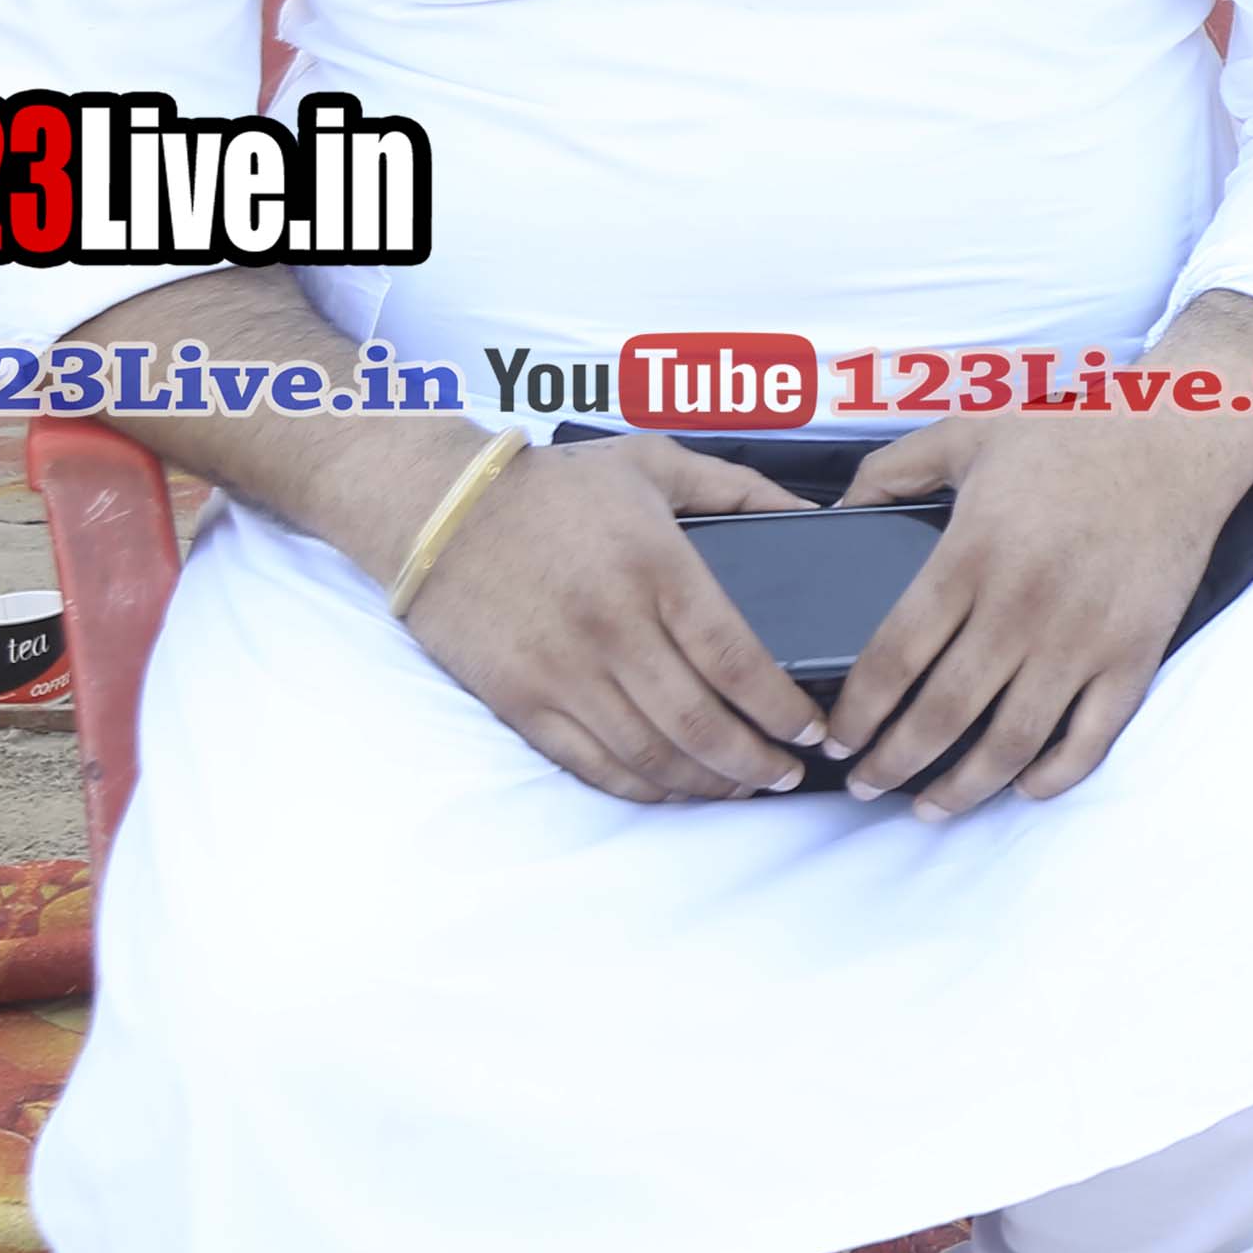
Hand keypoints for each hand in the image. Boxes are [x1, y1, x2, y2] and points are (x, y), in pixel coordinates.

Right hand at [388, 430, 836, 801]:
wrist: (438, 508)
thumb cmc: (555, 485)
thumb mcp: (655, 464)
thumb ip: (739, 490)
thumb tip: (811, 518)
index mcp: (656, 569)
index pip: (736, 661)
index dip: (782, 710)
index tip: (814, 731)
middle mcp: (612, 628)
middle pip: (699, 722)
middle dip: (756, 762)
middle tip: (789, 774)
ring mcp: (562, 671)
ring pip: (649, 755)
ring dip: (706, 783)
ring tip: (743, 788)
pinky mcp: (520, 701)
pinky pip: (591, 765)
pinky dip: (641, 788)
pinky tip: (675, 788)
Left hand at [825, 389, 1252, 815]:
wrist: (1179, 434)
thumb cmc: (1072, 432)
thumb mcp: (964, 433)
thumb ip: (890, 471)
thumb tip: (835, 511)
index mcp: (971, 555)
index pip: (893, 659)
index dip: (856, 713)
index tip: (834, 738)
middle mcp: (1022, 607)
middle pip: (941, 715)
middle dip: (891, 764)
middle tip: (862, 784)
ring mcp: (1083, 638)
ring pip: (1011, 742)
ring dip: (962, 789)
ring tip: (928, 808)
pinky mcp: (1134, 654)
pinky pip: (1091, 739)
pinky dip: (1053, 776)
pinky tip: (1020, 787)